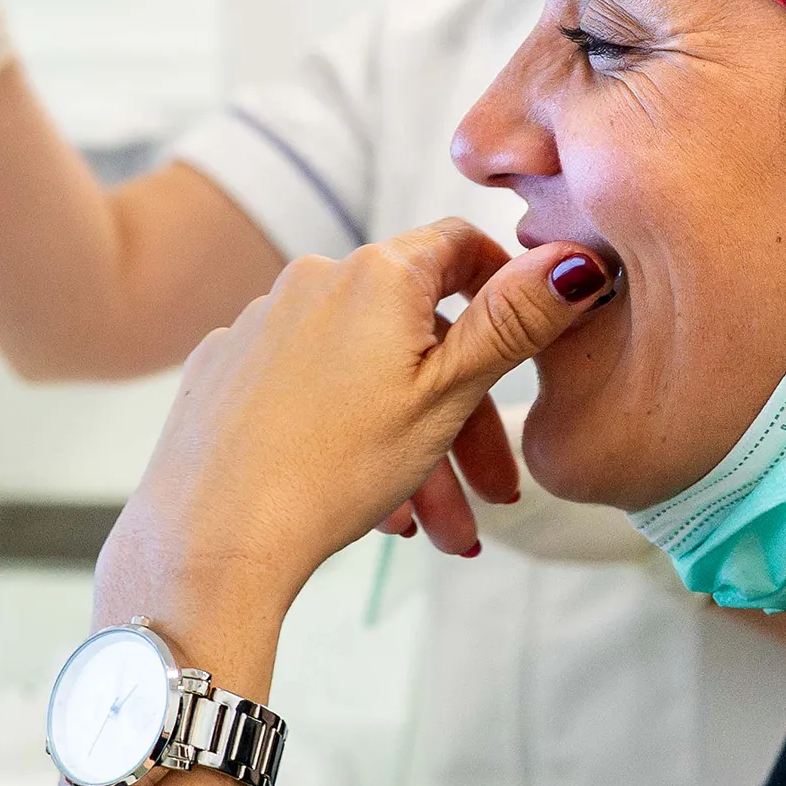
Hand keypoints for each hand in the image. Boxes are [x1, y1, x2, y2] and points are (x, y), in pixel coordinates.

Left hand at [97, 222, 613, 634]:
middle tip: (495, 495)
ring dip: (414, 451)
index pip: (459, 245)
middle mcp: (312, 280)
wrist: (209, 540)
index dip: (503, 284)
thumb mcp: (447, 395)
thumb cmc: (334, 469)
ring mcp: (259, 326)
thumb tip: (576, 257)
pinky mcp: (222, 373)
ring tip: (439, 532)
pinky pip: (306, 394)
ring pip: (364, 376)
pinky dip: (347, 441)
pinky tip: (371, 509)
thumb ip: (514, 321)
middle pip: (415, 332)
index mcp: (376, 275)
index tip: (529, 337)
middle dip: (465, 417)